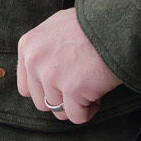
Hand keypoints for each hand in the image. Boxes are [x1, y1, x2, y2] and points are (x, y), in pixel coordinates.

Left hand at [17, 8, 121, 124]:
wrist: (114, 23)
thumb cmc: (91, 24)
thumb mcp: (56, 28)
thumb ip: (43, 51)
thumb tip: (41, 73)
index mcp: (28, 46)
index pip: (26, 88)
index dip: (46, 90)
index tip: (63, 84)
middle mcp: (35, 62)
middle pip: (41, 102)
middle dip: (62, 98)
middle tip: (80, 85)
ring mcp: (52, 76)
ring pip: (59, 111)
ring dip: (76, 104)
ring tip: (91, 87)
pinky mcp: (73, 89)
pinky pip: (77, 116)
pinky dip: (89, 111)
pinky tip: (98, 96)